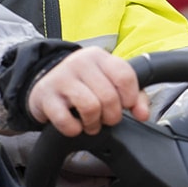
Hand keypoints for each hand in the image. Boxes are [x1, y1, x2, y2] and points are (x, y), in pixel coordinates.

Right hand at [27, 48, 151, 136]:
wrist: (44, 80)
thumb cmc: (83, 84)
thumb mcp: (108, 81)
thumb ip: (133, 96)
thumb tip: (143, 114)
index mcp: (99, 57)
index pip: (125, 76)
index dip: (130, 97)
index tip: (125, 106)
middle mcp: (80, 63)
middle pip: (109, 96)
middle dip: (112, 116)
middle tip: (106, 119)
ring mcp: (61, 78)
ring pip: (90, 107)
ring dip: (94, 124)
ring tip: (91, 124)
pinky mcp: (46, 96)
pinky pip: (66, 121)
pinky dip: (74, 129)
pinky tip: (74, 125)